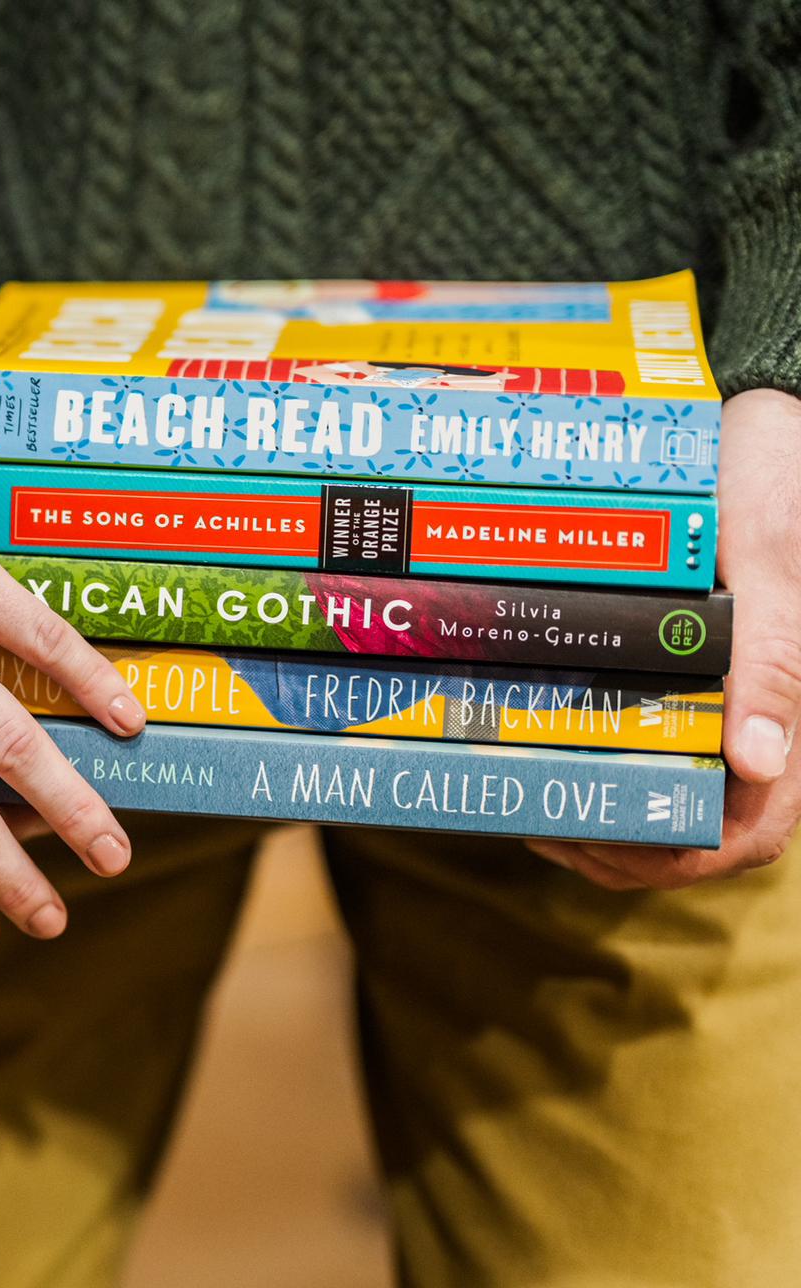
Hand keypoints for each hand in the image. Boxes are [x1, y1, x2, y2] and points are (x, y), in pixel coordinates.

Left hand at [531, 389, 800, 888]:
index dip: (673, 857)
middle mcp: (763, 719)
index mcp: (793, 708)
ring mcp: (730, 701)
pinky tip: (542, 739)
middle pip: (699, 829)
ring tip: (525, 790)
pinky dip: (600, 755)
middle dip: (617, 843)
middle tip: (530, 815)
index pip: (748, 833)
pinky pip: (652, 737)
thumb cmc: (777, 486)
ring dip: (603, 809)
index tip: (584, 837)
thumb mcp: (774, 564)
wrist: (770, 420)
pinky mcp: (695, 672)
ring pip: (670, 791)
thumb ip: (772, 661)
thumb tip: (759, 764)